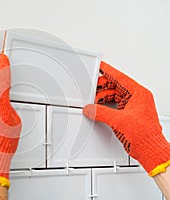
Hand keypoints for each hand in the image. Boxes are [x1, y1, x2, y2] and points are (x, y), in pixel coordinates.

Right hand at [83, 61, 169, 175]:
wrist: (150, 150)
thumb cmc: (145, 135)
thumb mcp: (119, 121)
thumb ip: (101, 113)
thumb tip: (90, 108)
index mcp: (139, 94)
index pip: (120, 78)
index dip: (108, 71)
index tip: (100, 66)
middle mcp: (138, 98)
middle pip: (116, 86)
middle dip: (103, 87)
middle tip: (92, 87)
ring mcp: (134, 106)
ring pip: (115, 96)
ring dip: (103, 98)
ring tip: (93, 101)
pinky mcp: (130, 114)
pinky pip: (116, 105)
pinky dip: (106, 106)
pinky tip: (99, 109)